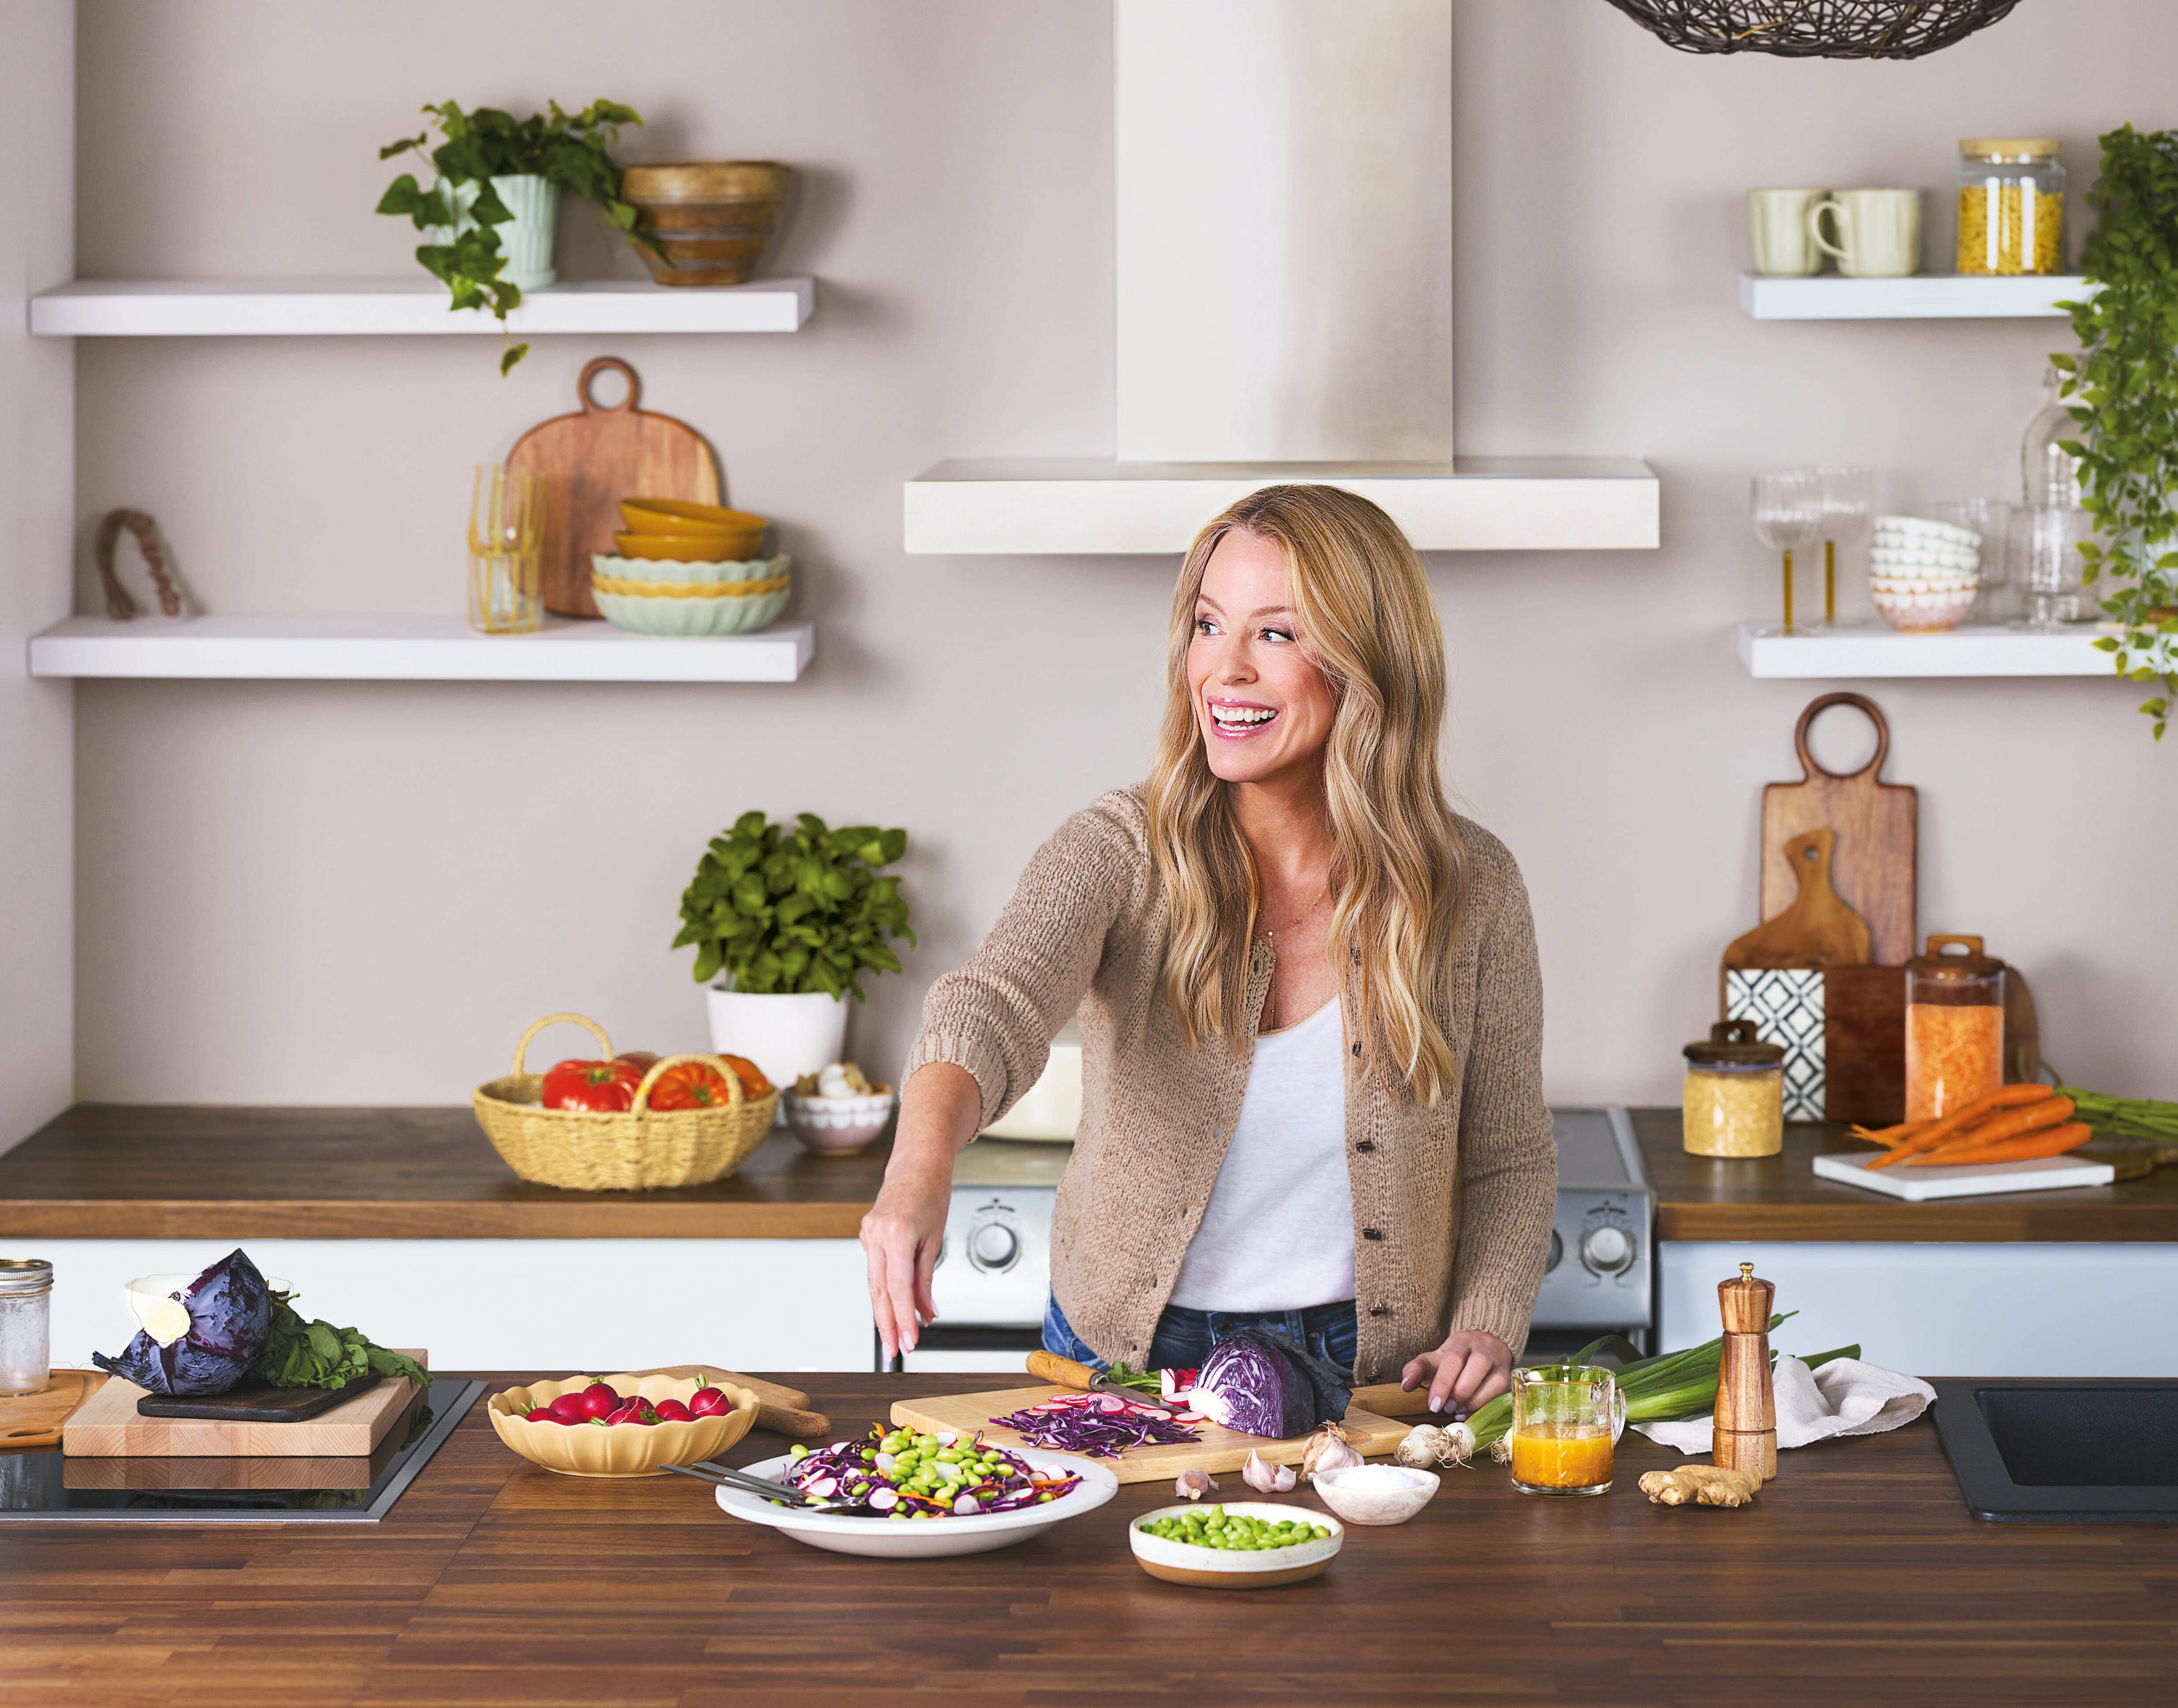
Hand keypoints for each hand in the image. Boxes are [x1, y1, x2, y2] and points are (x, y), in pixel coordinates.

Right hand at [860, 1168, 947, 1360]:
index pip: (898, 1288)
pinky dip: (885, 1289)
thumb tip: (927, 1313)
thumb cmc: (932, 1193)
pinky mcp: (866, 1234)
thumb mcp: (935, 1238)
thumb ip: (926, 1279)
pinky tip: (895, 1305)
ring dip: (884, 1312)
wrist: (916, 1163)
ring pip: (874, 1282)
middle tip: (895, 1351)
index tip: (911, 1341)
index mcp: (897, 1233)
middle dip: (887, 1325)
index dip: (904, 1319)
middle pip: (878, 1291)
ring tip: (895, 1337)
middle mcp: (876, 1234)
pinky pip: (876, 1268)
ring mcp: (867, 1233)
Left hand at [1399, 1329, 1511, 1418]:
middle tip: (1444, 1408)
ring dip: (1473, 1402)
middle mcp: (1484, 1348)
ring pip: (1493, 1382)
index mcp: (1461, 1340)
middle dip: (1459, 1393)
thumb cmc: (1453, 1359)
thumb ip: (1415, 1369)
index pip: (1453, 1359)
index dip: (1443, 1384)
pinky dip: (1483, 1407)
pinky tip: (1468, 1413)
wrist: (1483, 1347)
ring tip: (1456, 1410)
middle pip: (1477, 1367)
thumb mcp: (1432, 1360)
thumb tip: (1405, 1385)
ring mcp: (1500, 1362)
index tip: (1433, 1405)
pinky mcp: (1508, 1377)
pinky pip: (1501, 1394)